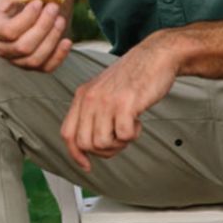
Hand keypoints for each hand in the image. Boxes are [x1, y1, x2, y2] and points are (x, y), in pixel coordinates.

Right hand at [0, 0, 72, 71]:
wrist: (27, 8)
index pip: (10, 31)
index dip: (27, 18)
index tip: (39, 2)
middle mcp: (1, 48)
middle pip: (24, 46)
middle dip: (43, 26)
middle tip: (54, 7)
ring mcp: (16, 60)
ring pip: (35, 59)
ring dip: (52, 38)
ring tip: (60, 19)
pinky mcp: (33, 65)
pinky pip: (47, 68)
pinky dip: (59, 55)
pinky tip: (67, 40)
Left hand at [60, 35, 179, 171]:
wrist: (155, 57)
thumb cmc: (133, 78)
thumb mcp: (103, 92)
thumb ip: (92, 113)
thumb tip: (88, 145)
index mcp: (81, 96)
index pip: (67, 134)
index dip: (75, 154)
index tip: (87, 165)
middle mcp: (90, 99)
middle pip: (85, 144)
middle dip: (104, 151)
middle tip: (119, 140)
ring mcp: (106, 101)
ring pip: (102, 143)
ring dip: (119, 144)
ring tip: (128, 128)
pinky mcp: (125, 104)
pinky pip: (124, 136)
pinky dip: (133, 135)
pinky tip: (137, 121)